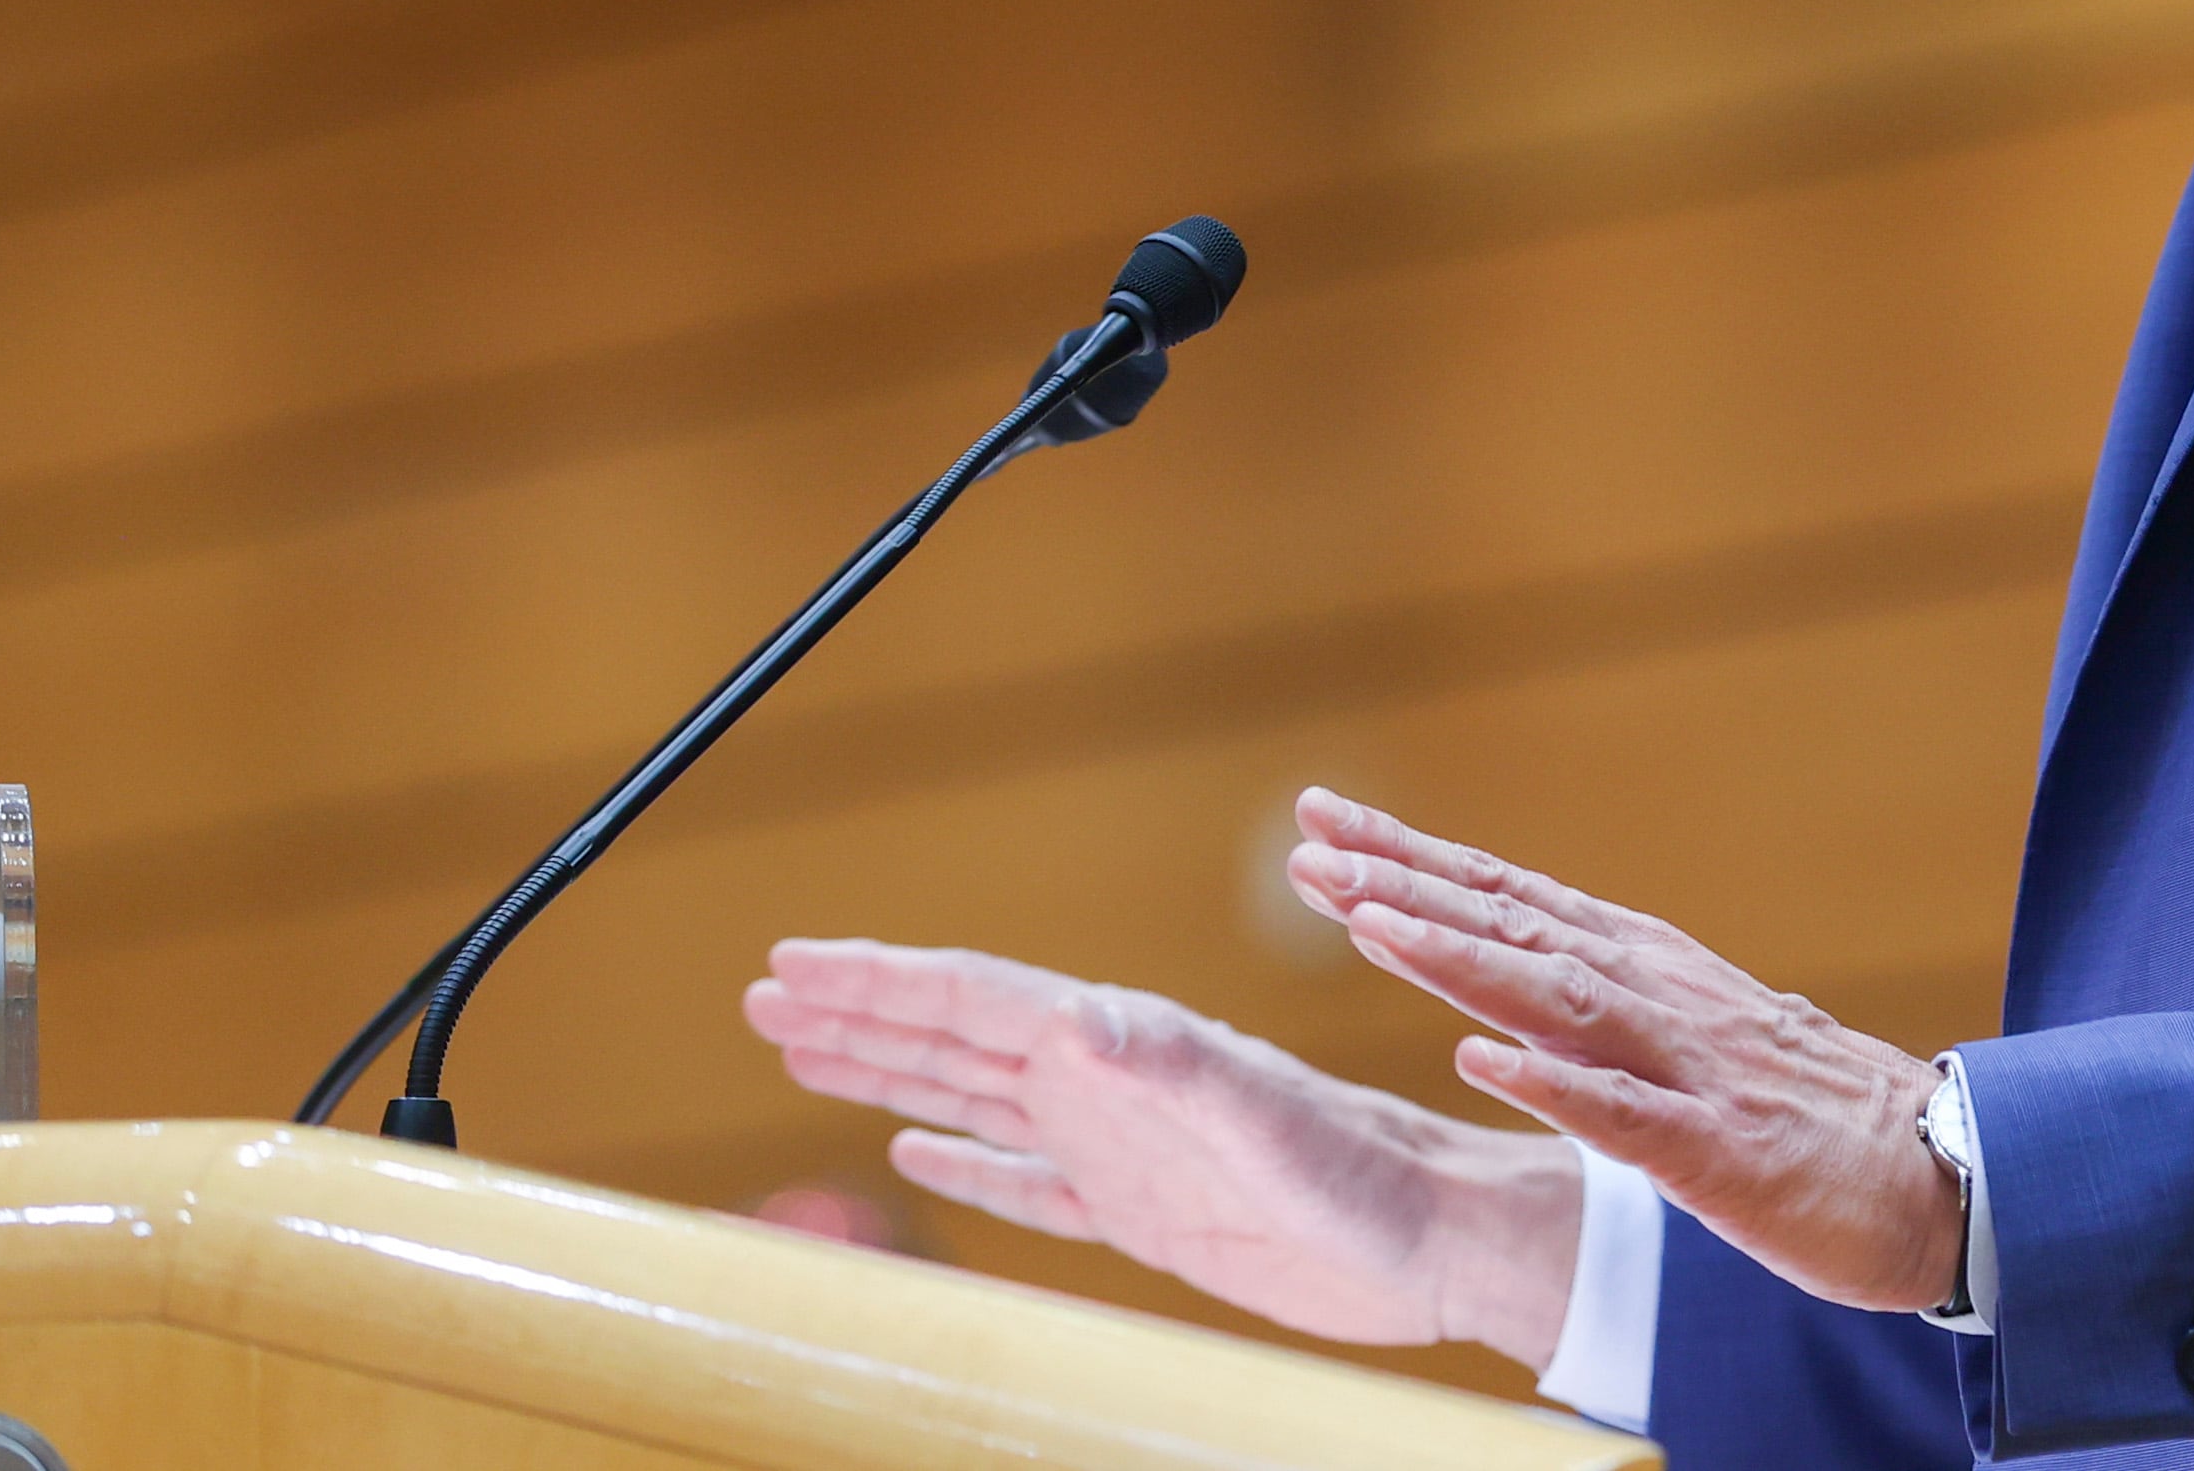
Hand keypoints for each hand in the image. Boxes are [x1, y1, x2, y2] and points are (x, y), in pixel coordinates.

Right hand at [742, 937, 1582, 1364]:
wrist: (1432, 1231)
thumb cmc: (1360, 1176)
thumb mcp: (1263, 1119)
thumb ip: (1172, 1069)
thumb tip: (1073, 1018)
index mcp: (1122, 1048)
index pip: (973, 999)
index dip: (878, 980)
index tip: (790, 963)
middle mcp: (1110, 1083)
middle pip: (953, 1035)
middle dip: (856, 1012)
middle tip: (761, 994)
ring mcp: (1120, 1146)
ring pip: (973, 1097)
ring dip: (887, 1071)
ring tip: (804, 1049)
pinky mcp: (1142, 1214)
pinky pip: (1027, 1181)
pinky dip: (964, 1162)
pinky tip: (914, 1149)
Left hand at [1283, 787, 1966, 1314]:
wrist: (1946, 1175)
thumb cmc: (1808, 1116)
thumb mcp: (1689, 1044)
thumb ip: (1601, 1010)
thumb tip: (1495, 991)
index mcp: (1649, 971)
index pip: (1510, 898)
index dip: (1413, 861)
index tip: (1323, 821)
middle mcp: (1662, 996)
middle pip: (1516, 926)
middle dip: (1405, 885)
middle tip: (1308, 845)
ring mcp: (1692, 1069)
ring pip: (1557, 997)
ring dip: (1456, 955)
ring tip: (1363, 921)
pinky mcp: (1720, 1153)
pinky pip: (1627, 1116)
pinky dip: (1555, 1084)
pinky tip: (1483, 1061)